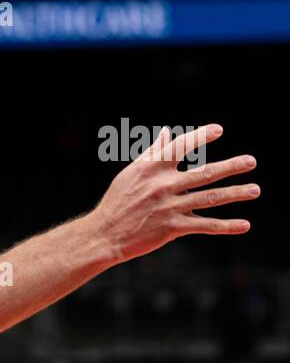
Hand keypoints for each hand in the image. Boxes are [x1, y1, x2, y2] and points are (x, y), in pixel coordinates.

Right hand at [93, 124, 258, 263]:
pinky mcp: (173, 227)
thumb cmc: (119, 199)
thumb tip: (166, 132)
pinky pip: (205, 225)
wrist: (106, 232)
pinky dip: (226, 226)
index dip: (200, 137)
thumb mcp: (132, 172)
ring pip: (209, 198)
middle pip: (203, 173)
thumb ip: (153, 152)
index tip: (219, 130)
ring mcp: (169, 207)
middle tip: (251, 161)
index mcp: (151, 167)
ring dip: (235, 194)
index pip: (180, 147)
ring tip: (255, 189)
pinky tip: (244, 224)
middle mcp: (163, 185)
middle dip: (230, 167)